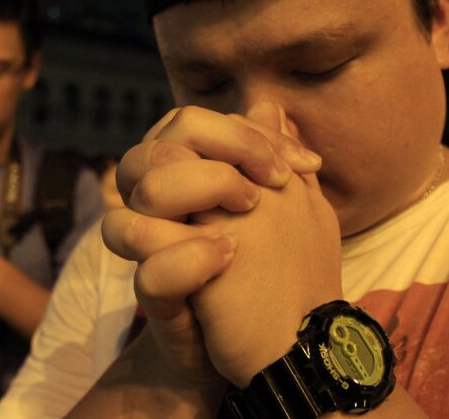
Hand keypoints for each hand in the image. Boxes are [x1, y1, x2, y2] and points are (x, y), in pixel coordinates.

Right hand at [103, 103, 322, 382]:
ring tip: (251, 211)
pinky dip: (189, 257)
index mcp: (181, 178)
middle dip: (229, 149)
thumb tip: (271, 103)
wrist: (270, 345)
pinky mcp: (154, 295)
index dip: (244, 133)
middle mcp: (157, 206)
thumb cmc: (269, 270)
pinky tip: (229, 255)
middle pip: (161, 143)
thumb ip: (270, 159)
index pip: (189, 124)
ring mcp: (150, 248)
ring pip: (147, 190)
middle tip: (275, 182)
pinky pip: (148, 268)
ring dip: (207, 186)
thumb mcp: (281, 210)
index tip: (301, 163)